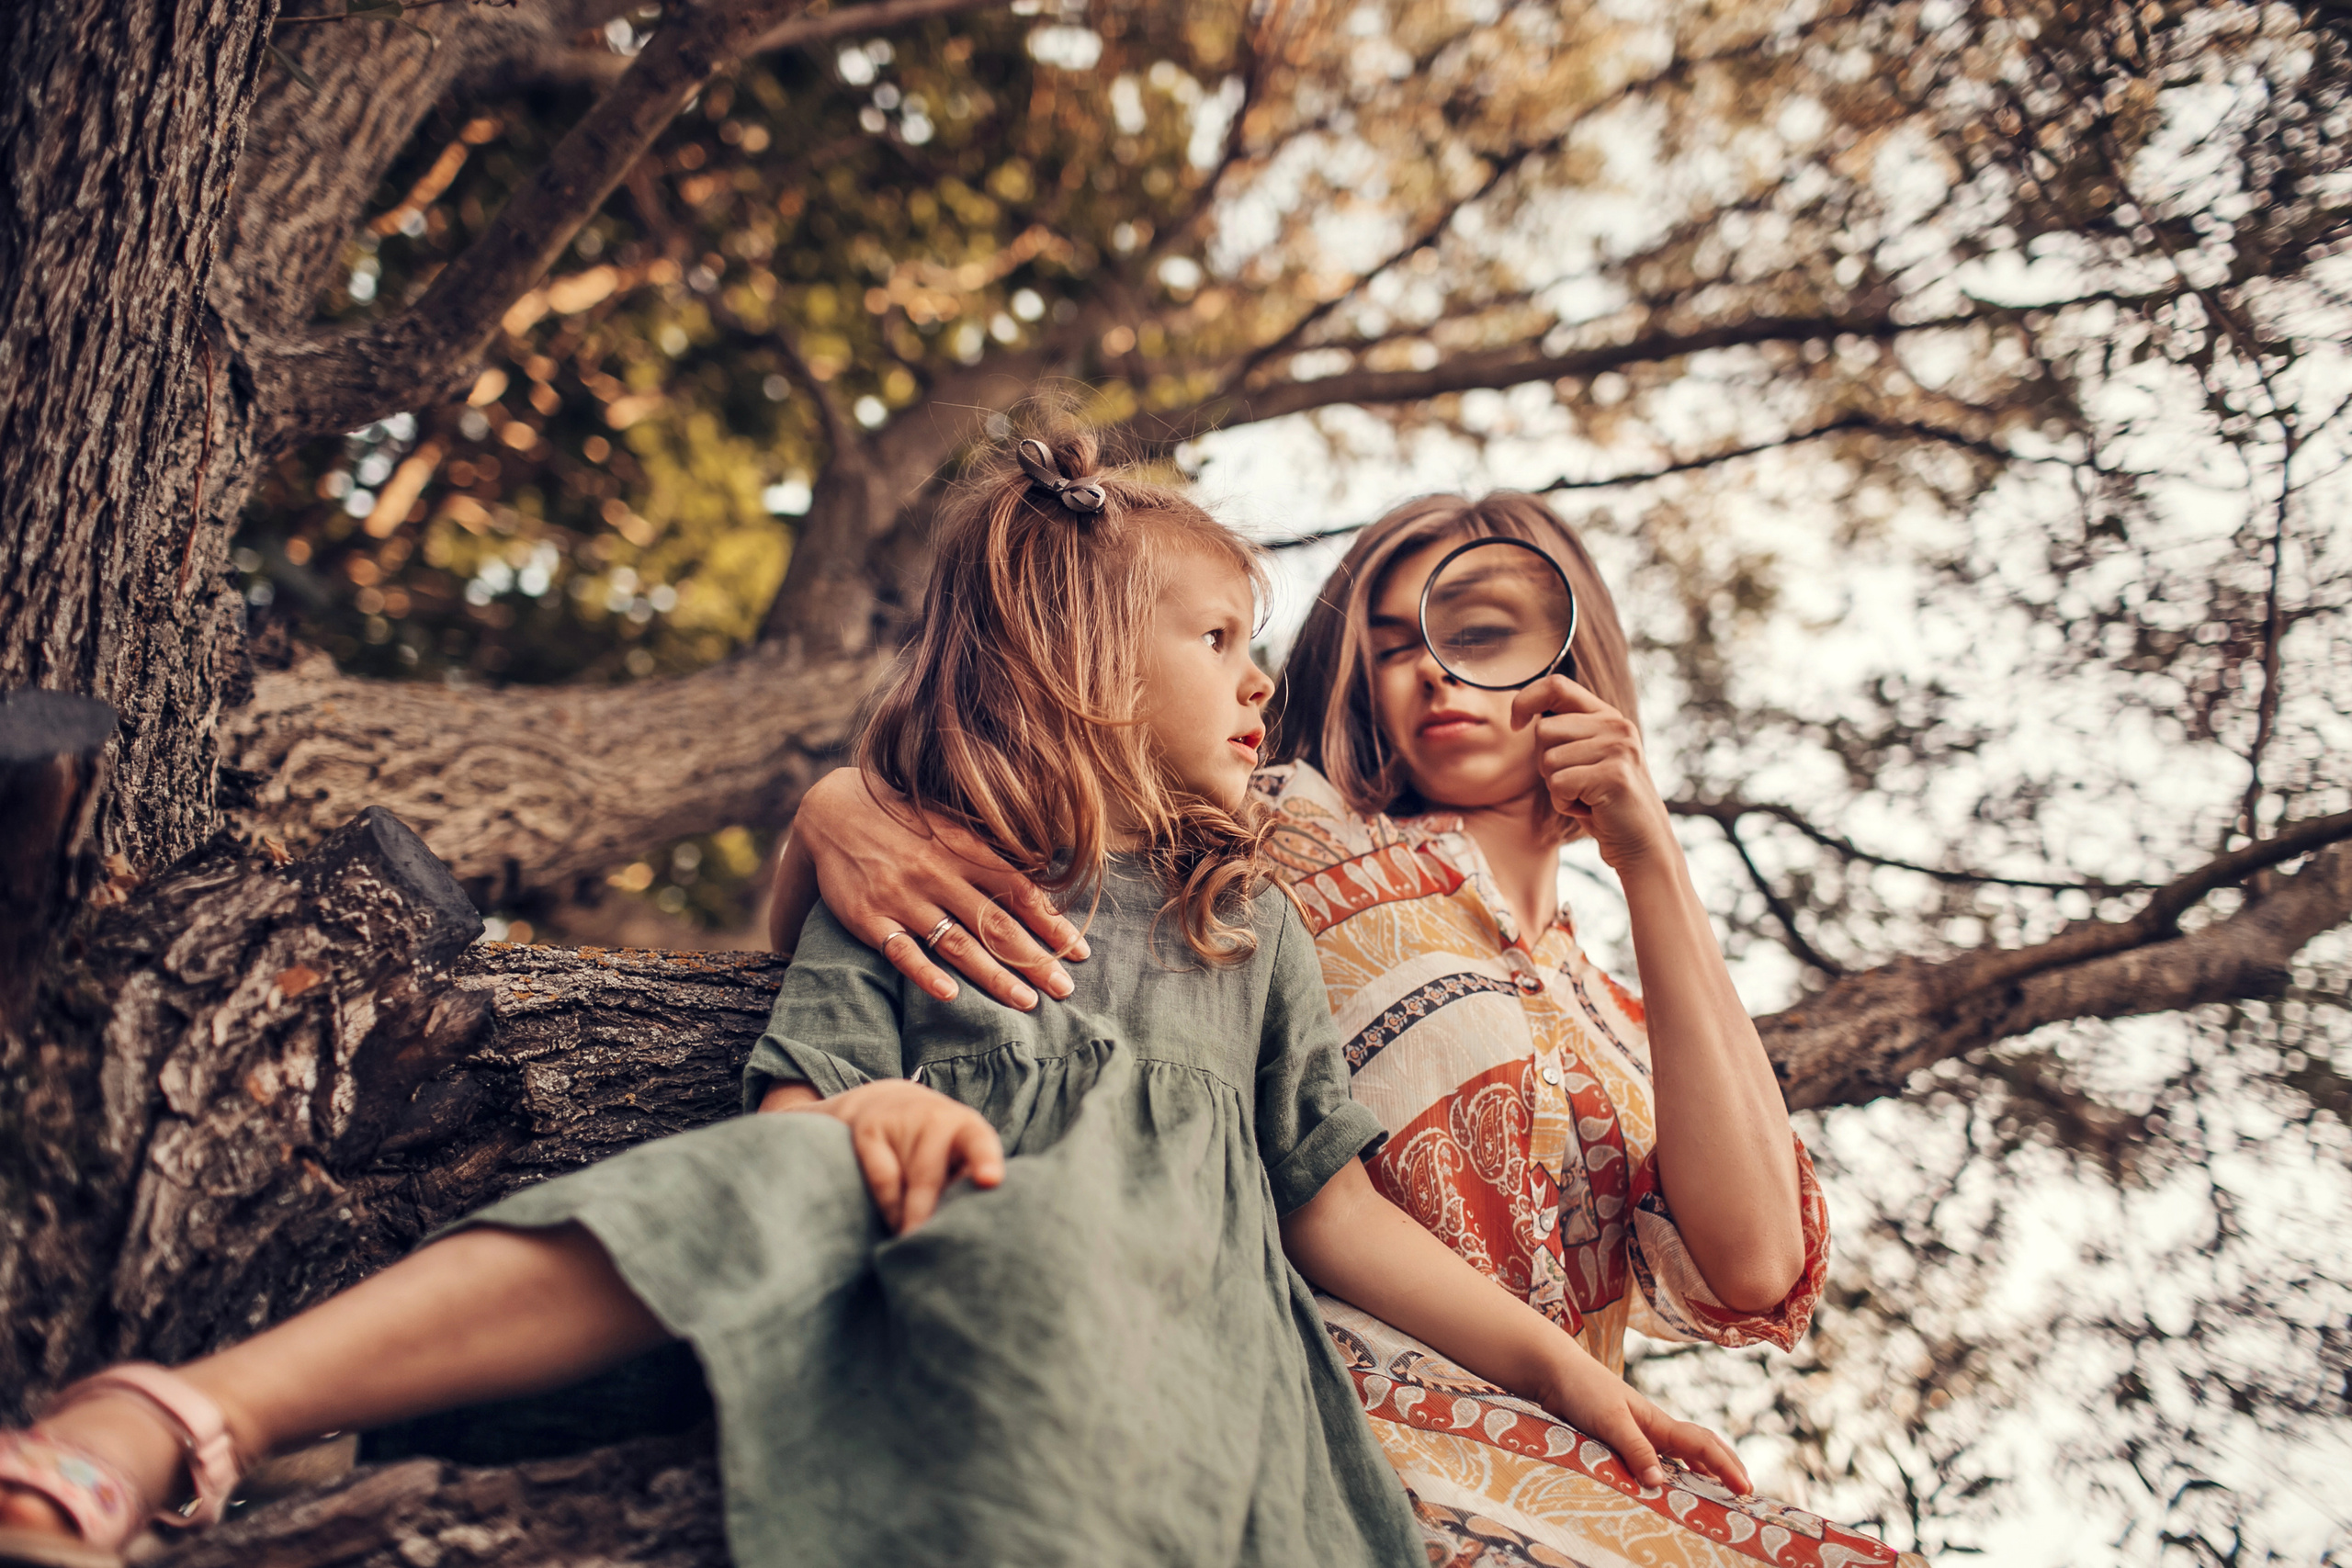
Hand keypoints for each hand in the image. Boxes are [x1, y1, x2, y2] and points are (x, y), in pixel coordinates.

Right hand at [761, 1079, 1005, 1232]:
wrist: (886, 1102)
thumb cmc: (935, 1148)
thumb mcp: (958, 1158)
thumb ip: (966, 1188)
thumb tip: (970, 1236)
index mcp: (969, 1130)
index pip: (979, 1143)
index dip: (985, 1161)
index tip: (989, 1181)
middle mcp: (937, 1119)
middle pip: (929, 1178)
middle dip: (929, 1218)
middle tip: (931, 1249)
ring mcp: (901, 1122)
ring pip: (905, 1182)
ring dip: (909, 1217)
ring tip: (913, 1242)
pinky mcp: (869, 1130)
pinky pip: (882, 1180)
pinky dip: (889, 1207)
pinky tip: (894, 1221)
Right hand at [786, 768, 1088, 1010]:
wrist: (834, 811)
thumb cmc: (905, 820)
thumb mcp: (951, 824)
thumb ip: (991, 851)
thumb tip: (1044, 873)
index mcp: (963, 850)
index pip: (1019, 891)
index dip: (1051, 923)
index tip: (1079, 951)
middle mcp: (937, 874)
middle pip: (995, 923)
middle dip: (1034, 958)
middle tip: (1065, 989)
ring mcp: (902, 897)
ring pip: (955, 942)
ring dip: (993, 975)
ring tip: (1026, 1002)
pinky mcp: (868, 917)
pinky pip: (899, 950)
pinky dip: (924, 973)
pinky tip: (950, 994)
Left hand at [1509, 675, 1673, 869]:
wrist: (1643, 844)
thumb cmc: (1604, 805)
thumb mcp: (1587, 760)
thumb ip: (1567, 734)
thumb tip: (1525, 717)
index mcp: (1608, 717)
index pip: (1557, 685)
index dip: (1526, 699)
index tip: (1516, 723)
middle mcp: (1616, 726)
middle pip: (1543, 731)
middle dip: (1546, 765)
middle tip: (1576, 785)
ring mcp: (1619, 748)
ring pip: (1548, 760)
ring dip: (1557, 789)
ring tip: (1586, 798)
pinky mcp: (1614, 775)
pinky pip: (1558, 784)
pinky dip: (1564, 804)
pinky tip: (1590, 810)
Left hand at [1530, 1344, 1751, 1495]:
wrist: (1556, 1372)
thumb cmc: (1584, 1390)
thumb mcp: (1611, 1421)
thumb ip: (1635, 1449)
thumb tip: (1660, 1483)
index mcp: (1659, 1422)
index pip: (1703, 1446)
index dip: (1726, 1467)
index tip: (1745, 1488)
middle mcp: (1655, 1428)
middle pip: (1701, 1447)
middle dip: (1725, 1466)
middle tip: (1746, 1490)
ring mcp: (1640, 1432)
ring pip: (1681, 1452)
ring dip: (1703, 1469)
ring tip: (1719, 1490)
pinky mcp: (1621, 1438)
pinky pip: (1656, 1457)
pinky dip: (1672, 1469)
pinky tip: (1670, 1482)